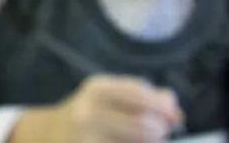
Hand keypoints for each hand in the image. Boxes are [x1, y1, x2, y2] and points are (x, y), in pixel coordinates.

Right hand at [11, 75, 182, 142]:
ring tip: (146, 138)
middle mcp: (91, 114)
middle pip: (145, 126)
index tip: (175, 116)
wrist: (53, 134)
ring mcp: (89, 140)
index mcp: (97, 89)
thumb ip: (142, 94)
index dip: (164, 107)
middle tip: (161, 132)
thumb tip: (173, 105)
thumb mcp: (109, 94)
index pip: (140, 95)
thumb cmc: (89, 111)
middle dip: (161, 131)